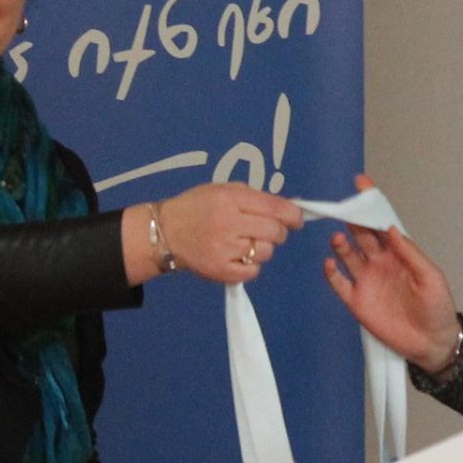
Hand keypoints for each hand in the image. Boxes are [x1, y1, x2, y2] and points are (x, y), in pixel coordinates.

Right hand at [159, 182, 303, 284]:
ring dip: (263, 248)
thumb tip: (287, 208)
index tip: (297, 219)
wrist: (165, 232)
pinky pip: (253, 271)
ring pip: (266, 252)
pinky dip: (251, 266)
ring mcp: (225, 249)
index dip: (293, 214)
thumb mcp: (223, 190)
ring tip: (247, 243)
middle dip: (278, 232)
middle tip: (267, 231)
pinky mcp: (220, 271)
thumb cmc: (197, 206)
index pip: (274, 207)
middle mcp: (229, 223)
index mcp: (231, 199)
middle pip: (274, 232)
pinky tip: (239, 258)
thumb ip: (253, 197)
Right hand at [322, 189, 460, 371]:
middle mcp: (379, 263)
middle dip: (353, 220)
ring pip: (348, 256)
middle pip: (362, 236)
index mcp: (398, 253)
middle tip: (345, 208)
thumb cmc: (437, 309)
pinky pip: (340, 284)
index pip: (382, 224)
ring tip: (339, 238)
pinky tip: (330, 264)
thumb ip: (411, 254)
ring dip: (342, 245)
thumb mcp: (431, 278)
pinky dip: (332, 273)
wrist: (432, 344)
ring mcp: (367, 281)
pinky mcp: (357, 302)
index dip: (372, 204)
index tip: (361, 185)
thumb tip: (391, 229)